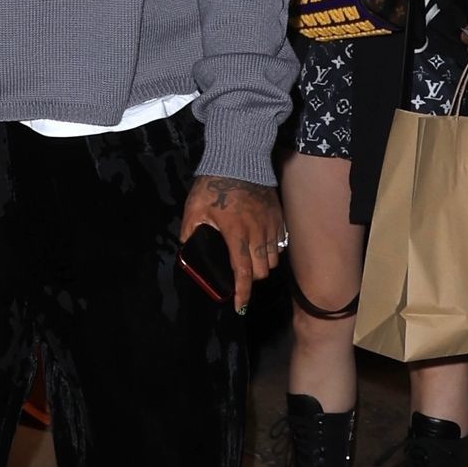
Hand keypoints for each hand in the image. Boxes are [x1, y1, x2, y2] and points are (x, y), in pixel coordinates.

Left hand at [180, 176, 284, 312]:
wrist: (239, 160)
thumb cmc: (213, 185)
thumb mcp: (194, 208)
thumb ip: (190, 231)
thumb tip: (187, 247)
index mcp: (235, 234)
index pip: (242, 272)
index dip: (242, 293)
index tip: (240, 306)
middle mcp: (257, 233)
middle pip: (261, 271)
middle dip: (250, 279)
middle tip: (239, 275)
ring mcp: (270, 226)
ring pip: (273, 260)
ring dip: (262, 265)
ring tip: (250, 261)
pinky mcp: (278, 218)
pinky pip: (280, 244)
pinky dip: (272, 251)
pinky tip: (261, 247)